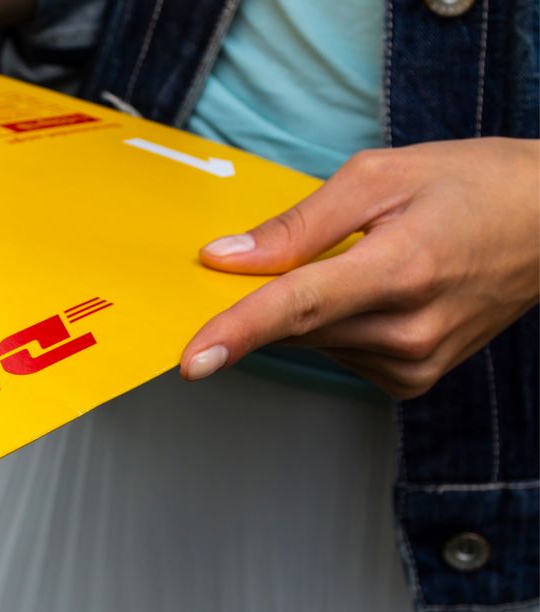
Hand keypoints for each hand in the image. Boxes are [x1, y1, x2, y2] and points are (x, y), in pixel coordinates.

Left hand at [179, 138, 539, 398]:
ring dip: (312, 305)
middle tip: (291, 252)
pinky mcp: (414, 379)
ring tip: (367, 259)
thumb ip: (296, 225)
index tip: (192, 359)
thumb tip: (226, 257)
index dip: (238, 331)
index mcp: (401, 269)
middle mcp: (410, 328)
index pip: (299, 307)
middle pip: (296, 325)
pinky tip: (376, 291)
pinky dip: (336, 323)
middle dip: (267, 296)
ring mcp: (416, 361)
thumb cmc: (474, 186)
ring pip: (313, 341)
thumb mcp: (379, 177)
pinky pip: (339, 353)